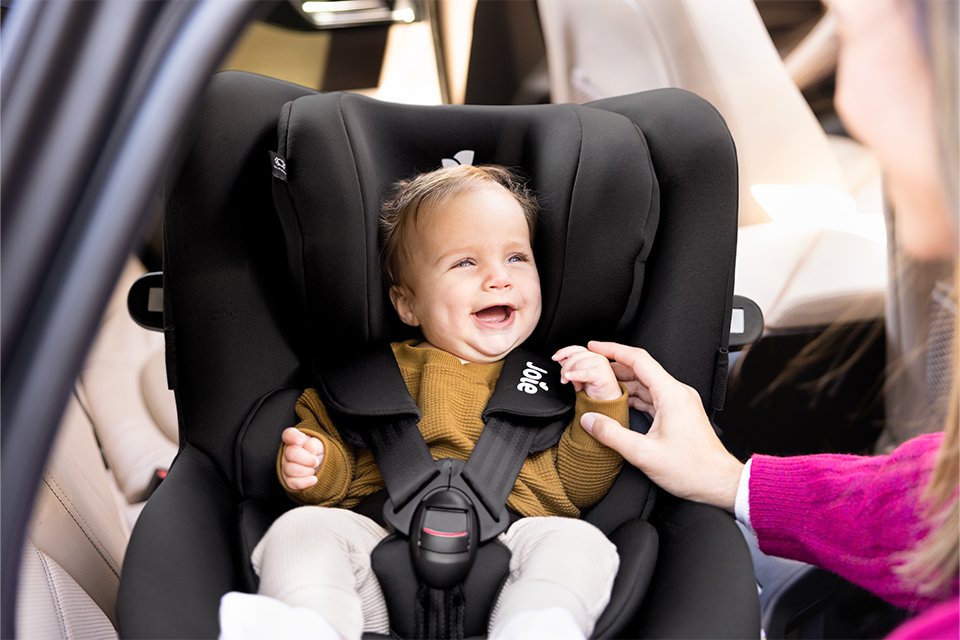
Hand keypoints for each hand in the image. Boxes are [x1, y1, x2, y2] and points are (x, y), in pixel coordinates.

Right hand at [280, 427, 324, 490]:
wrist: (323, 469)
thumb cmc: (320, 454)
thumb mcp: (321, 446)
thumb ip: (315, 444)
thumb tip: (308, 448)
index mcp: (296, 439)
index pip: (289, 434)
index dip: (293, 436)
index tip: (301, 440)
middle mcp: (288, 452)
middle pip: (290, 453)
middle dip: (306, 459)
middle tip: (316, 461)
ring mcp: (286, 466)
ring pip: (290, 469)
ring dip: (306, 471)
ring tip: (314, 470)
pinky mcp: (288, 480)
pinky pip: (292, 482)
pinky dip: (305, 482)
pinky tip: (314, 479)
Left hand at [552, 345, 622, 400]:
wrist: (606, 402)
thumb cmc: (595, 388)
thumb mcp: (578, 375)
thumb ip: (571, 365)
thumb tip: (560, 358)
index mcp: (592, 355)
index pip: (576, 349)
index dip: (563, 352)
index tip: (554, 358)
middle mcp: (598, 357)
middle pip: (575, 356)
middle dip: (565, 368)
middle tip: (564, 379)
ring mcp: (602, 364)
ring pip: (578, 364)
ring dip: (572, 376)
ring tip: (577, 386)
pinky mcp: (603, 374)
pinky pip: (584, 373)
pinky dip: (575, 375)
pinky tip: (569, 378)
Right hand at [578, 341, 743, 510]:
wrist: (718, 482)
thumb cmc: (693, 469)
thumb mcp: (644, 454)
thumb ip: (612, 435)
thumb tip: (590, 420)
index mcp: (671, 394)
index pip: (638, 360)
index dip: (613, 350)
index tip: (595, 346)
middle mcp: (677, 393)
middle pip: (641, 369)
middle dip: (613, 366)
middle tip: (590, 367)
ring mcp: (679, 402)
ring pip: (646, 383)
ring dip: (623, 382)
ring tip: (600, 384)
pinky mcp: (679, 412)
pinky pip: (652, 396)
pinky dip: (634, 396)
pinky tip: (620, 402)